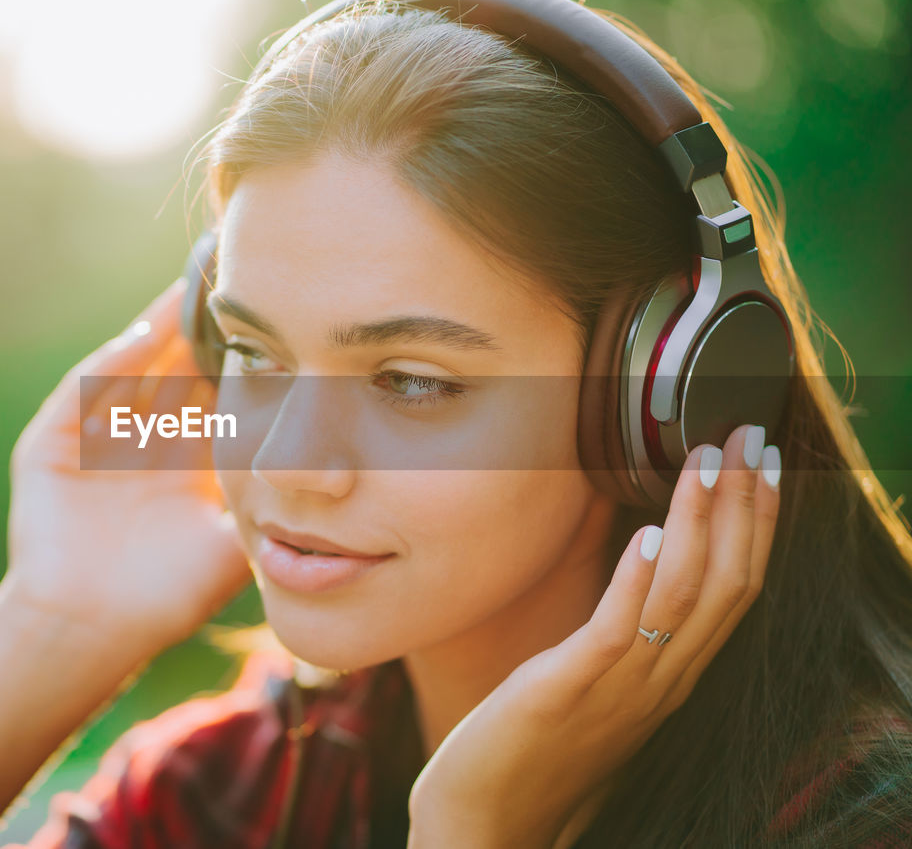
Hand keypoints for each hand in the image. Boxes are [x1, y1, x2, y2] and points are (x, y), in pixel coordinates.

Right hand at [5, 277, 250, 646]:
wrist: (94, 631)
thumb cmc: (166, 597)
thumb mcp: (231, 546)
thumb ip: (268, 511)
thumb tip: (327, 480)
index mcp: (184, 466)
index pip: (214, 400)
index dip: (240, 367)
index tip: (273, 329)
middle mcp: (141, 445)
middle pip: (175, 373)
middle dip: (202, 334)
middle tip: (235, 288)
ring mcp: (95, 442)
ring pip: (133, 371)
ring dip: (161, 332)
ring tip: (191, 291)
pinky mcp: (52, 446)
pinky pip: (83, 393)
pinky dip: (111, 364)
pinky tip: (143, 338)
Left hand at [408, 424, 781, 848]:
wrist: (488, 818)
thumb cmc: (537, 743)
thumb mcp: (595, 680)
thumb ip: (623, 632)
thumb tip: (636, 561)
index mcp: (670, 674)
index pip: (735, 592)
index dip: (756, 526)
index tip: (761, 466)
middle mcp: (659, 680)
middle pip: (726, 586)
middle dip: (743, 508)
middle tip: (748, 439)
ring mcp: (619, 688)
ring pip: (683, 599)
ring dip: (700, 525)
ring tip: (706, 463)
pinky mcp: (568, 691)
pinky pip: (616, 632)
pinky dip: (637, 582)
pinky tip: (647, 536)